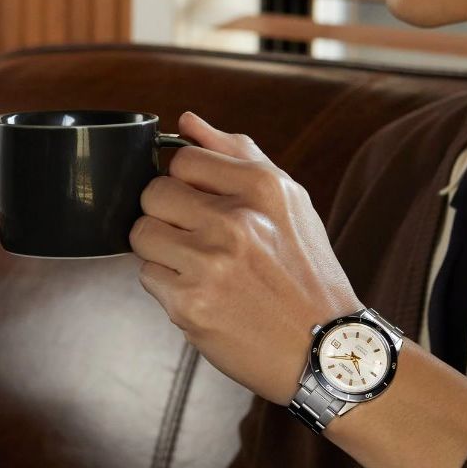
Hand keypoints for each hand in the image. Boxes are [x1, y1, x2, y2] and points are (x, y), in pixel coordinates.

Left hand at [129, 111, 362, 405]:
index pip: (182, 158)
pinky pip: (148, 277)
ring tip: (200, 267)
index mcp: (261, 186)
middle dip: (168, 215)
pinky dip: (169, 286)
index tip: (204, 205)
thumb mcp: (289, 201)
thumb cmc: (306, 272)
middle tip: (199, 238)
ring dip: (162, 250)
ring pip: (141, 235)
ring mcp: (209, 264)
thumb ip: (237, 154)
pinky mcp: (189, 305)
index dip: (187, 182)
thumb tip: (186, 121)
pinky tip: (204, 294)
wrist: (325, 347)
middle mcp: (235, 221)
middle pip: (153, 194)